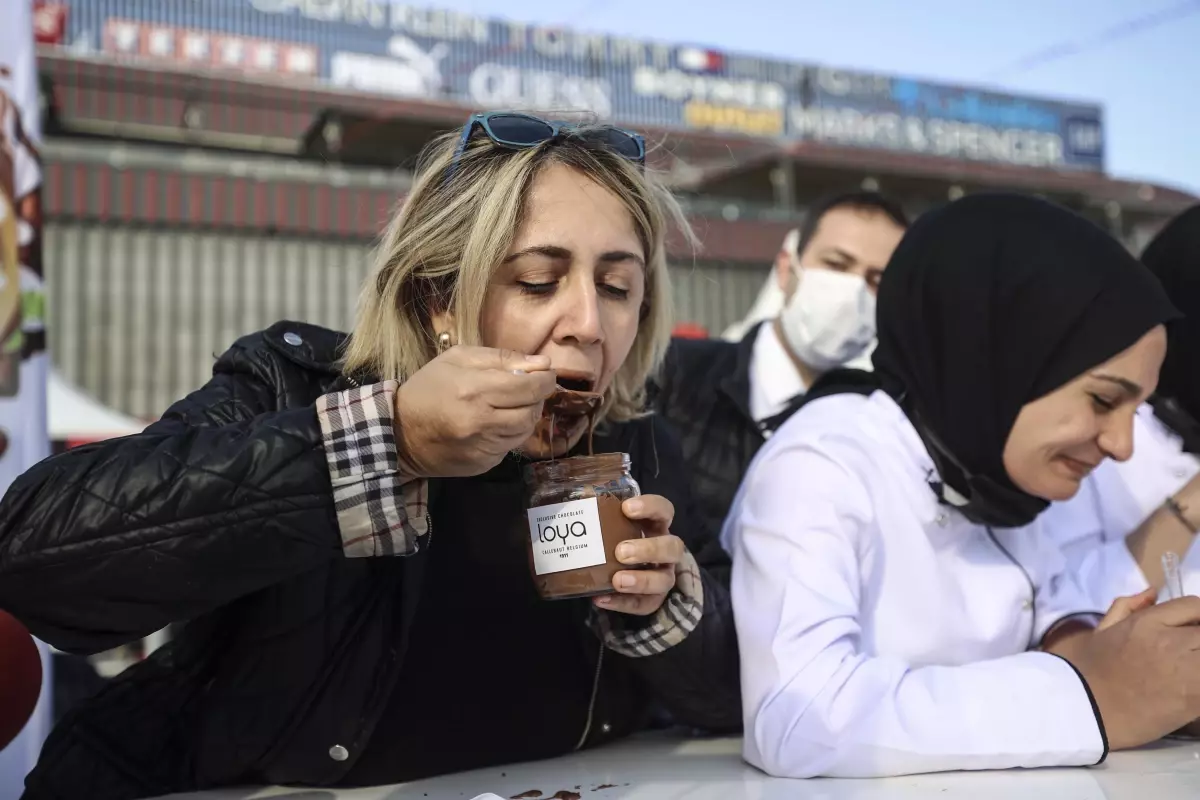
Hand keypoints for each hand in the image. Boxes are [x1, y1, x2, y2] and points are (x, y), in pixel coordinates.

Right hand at [393, 346, 555, 477]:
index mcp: (474, 390)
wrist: (399, 433)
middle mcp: (481, 421)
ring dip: (525, 417)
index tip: (544, 375)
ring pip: (524, 431)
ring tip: (509, 406)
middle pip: (531, 411)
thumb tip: (542, 365)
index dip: (544, 380)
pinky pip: (510, 447)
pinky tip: (494, 424)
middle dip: (537, 399)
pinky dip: (509, 434)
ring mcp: (483, 447)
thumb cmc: (428, 388)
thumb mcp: (458, 359)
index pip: (529, 388)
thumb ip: (502, 358)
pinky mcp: (483, 464)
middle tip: (528, 390)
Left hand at [594, 494, 684, 615]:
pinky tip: (601, 599)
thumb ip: (599, 512)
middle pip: (672, 547)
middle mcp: (665, 550)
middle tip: (621, 551)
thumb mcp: (612, 523)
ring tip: (617, 580)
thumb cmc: (617, 539)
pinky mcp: (653, 599)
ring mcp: (662, 576)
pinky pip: (644, 605)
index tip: (627, 508)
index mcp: (656, 526)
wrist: (626, 572)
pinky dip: (623, 604)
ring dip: (641, 580)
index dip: (650, 507)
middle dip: (648, 549)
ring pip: (664, 580)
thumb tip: (570, 496)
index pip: (664, 510)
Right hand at [1062, 596, 1199, 750]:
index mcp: (1147, 623)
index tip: (1192, 626)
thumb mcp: (1103, 630)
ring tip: (1190, 667)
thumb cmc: (1091, 670)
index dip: (1199, 615)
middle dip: (1199, 638)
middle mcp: (1171, 642)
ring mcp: (1186, 672)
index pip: (1194, 605)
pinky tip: (1191, 688)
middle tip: (1189, 650)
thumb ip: (1127, 606)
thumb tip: (1153, 593)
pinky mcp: (1195, 699)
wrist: (1088, 711)